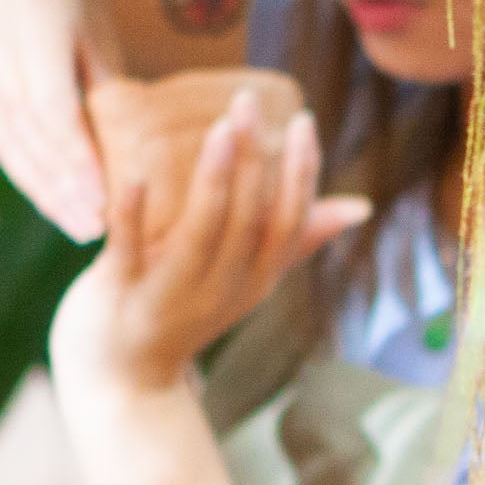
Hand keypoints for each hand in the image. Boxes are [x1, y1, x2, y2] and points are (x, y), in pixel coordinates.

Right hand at [0, 0, 117, 244]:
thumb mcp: (99, 31)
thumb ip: (107, 89)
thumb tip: (127, 161)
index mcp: (32, 11)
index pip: (51, 101)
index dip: (76, 155)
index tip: (104, 199)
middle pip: (23, 127)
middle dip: (61, 184)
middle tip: (98, 227)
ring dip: (35, 191)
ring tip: (74, 227)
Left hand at [49, 88, 365, 392]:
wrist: (123, 384)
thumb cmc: (182, 316)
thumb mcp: (246, 281)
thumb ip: (296, 240)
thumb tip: (361, 207)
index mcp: (255, 279)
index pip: (289, 222)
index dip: (300, 173)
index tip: (302, 120)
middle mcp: (224, 288)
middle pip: (251, 220)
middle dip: (255, 159)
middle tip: (249, 100)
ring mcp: (174, 294)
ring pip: (205, 230)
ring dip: (215, 176)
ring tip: (221, 127)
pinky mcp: (122, 296)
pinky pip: (130, 251)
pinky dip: (132, 213)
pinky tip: (133, 174)